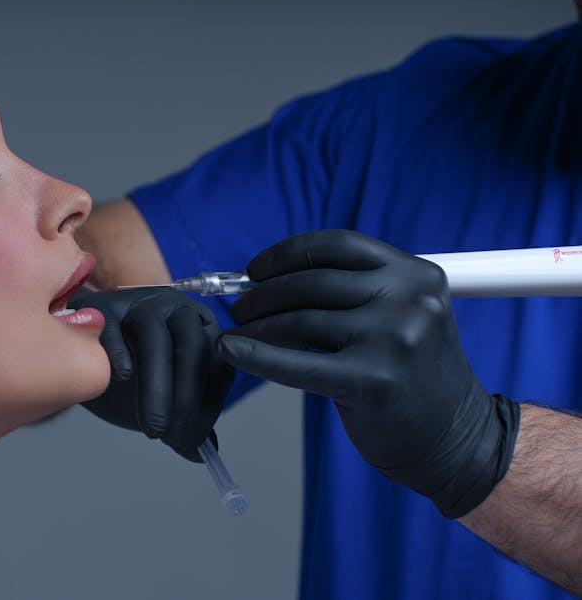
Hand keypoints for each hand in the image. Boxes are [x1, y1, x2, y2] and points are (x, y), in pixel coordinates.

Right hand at [70, 287, 233, 461]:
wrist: (82, 346)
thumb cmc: (129, 369)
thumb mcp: (162, 396)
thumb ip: (184, 420)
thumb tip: (204, 454)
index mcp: (198, 327)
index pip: (216, 362)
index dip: (208, 403)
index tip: (192, 439)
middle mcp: (173, 309)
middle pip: (191, 347)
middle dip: (185, 398)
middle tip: (172, 437)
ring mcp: (137, 304)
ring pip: (155, 340)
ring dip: (157, 388)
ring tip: (153, 429)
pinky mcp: (101, 308)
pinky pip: (113, 329)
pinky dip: (119, 354)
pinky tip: (121, 380)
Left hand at [217, 230, 518, 516]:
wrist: (454, 438)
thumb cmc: (414, 375)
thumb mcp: (403, 315)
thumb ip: (354, 292)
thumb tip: (269, 281)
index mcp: (416, 275)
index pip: (337, 246)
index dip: (287, 253)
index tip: (255, 269)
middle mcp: (409, 301)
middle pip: (311, 282)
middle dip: (263, 293)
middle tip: (239, 307)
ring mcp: (393, 340)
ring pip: (300, 321)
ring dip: (256, 324)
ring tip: (237, 330)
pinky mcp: (371, 381)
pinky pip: (296, 364)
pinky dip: (255, 355)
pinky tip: (230, 350)